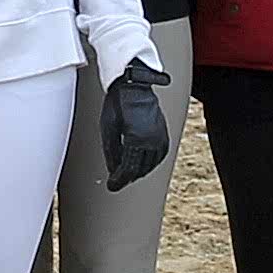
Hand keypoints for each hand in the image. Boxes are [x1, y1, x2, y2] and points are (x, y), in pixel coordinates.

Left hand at [101, 60, 172, 189]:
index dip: (119, 181)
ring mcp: (160, 136)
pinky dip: (150, 163)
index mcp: (136, 139)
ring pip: (151, 164)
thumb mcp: (108, 128)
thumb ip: (111, 152)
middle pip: (140, 169)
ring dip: (139, 171)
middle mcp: (152, 140)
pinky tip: (142, 164)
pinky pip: (160, 155)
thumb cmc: (118, 103)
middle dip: (127, 177)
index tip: (112, 186)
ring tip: (127, 174)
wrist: (134, 85)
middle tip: (117, 181)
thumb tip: (113, 171)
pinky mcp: (164, 133)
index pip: (128, 169)